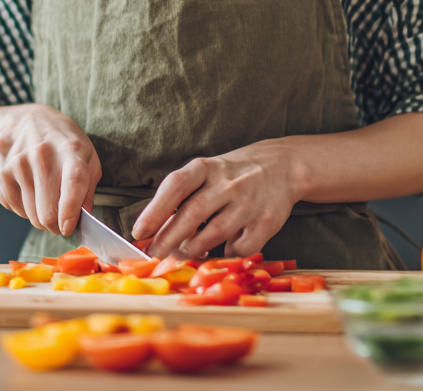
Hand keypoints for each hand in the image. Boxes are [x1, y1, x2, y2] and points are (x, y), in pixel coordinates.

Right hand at [0, 104, 101, 236]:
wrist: (27, 120)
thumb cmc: (63, 142)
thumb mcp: (86, 155)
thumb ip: (88, 186)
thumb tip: (84, 215)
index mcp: (70, 150)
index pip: (72, 185)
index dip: (70, 213)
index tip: (68, 229)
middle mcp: (42, 155)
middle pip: (47, 212)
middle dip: (55, 224)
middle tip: (60, 220)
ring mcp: (17, 163)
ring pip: (29, 215)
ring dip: (39, 215)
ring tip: (44, 196)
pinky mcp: (0, 171)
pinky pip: (13, 208)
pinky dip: (23, 207)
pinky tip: (28, 189)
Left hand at [130, 140, 305, 258]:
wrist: (283, 166)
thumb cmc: (233, 174)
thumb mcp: (207, 173)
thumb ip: (183, 196)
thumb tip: (150, 231)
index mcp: (207, 167)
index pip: (176, 185)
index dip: (155, 210)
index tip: (139, 232)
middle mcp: (228, 182)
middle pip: (192, 213)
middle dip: (168, 239)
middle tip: (152, 257)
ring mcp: (249, 202)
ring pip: (214, 233)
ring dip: (194, 249)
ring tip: (185, 253)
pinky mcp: (267, 221)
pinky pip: (240, 247)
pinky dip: (227, 253)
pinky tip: (222, 249)